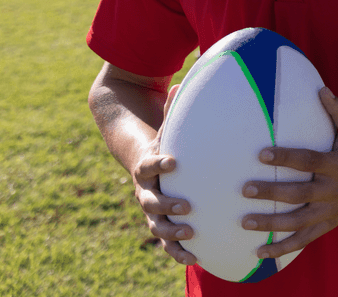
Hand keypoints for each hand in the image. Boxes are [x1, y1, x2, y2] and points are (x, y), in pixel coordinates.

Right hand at [134, 84, 196, 265]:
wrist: (141, 160)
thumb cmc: (164, 141)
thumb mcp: (167, 126)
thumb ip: (173, 110)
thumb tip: (183, 80)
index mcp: (147, 164)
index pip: (149, 163)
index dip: (159, 163)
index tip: (174, 161)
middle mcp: (144, 189)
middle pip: (149, 201)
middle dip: (167, 205)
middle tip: (188, 206)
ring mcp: (150, 209)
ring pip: (155, 225)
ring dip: (171, 232)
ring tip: (191, 233)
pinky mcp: (159, 223)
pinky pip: (165, 242)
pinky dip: (176, 251)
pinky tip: (195, 258)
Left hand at [241, 88, 337, 259]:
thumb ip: (337, 111)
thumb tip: (321, 88)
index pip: (309, 161)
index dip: (286, 158)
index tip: (261, 154)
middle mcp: (334, 190)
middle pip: (300, 194)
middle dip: (272, 193)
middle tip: (245, 190)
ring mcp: (331, 211)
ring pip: (299, 222)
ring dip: (272, 224)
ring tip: (245, 222)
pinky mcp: (328, 224)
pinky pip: (303, 239)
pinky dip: (282, 248)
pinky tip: (260, 252)